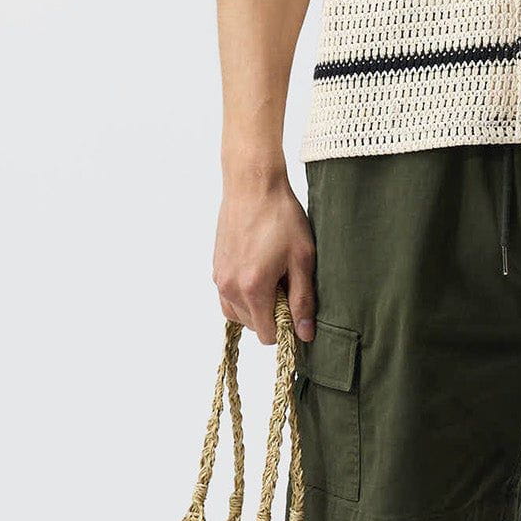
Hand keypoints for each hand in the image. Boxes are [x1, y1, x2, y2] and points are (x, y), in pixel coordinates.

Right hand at [213, 167, 316, 344]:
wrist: (252, 185)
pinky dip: (243, 295)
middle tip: (287, 284)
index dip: (286, 327)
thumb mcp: (302, 258)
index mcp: (253, 288)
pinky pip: (228, 297)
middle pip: (253, 326)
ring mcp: (219, 278)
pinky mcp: (216, 268)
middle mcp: (230, 288)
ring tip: (273, 278)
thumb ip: (302, 299)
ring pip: (238, 314)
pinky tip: (259, 272)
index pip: (268, 335)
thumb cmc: (281, 217)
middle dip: (272, 314)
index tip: (296, 305)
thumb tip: (304, 334)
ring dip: (256, 307)